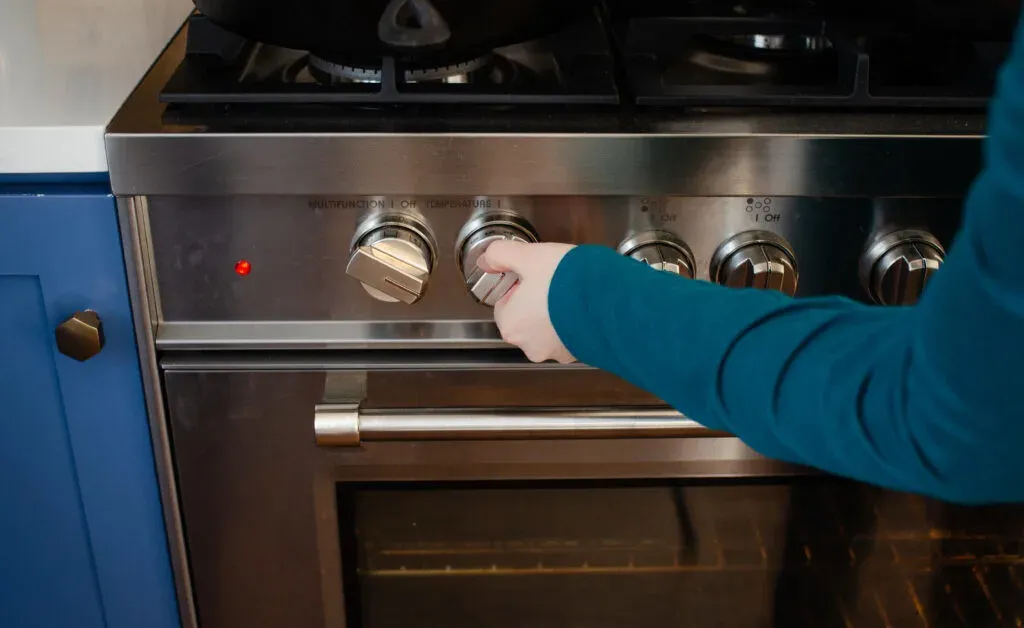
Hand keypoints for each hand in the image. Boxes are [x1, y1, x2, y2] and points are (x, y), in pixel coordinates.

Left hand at [478, 241, 576, 363]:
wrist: (611, 302)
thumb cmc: (567, 281)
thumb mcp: (528, 256)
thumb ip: (501, 255)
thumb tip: (487, 259)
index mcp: (512, 325)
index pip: (505, 303)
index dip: (519, 285)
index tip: (534, 275)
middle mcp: (531, 346)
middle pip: (527, 317)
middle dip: (539, 300)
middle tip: (554, 281)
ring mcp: (558, 352)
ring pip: (551, 328)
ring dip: (559, 312)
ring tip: (573, 291)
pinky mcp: (581, 352)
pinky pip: (572, 334)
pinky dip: (576, 321)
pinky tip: (586, 304)